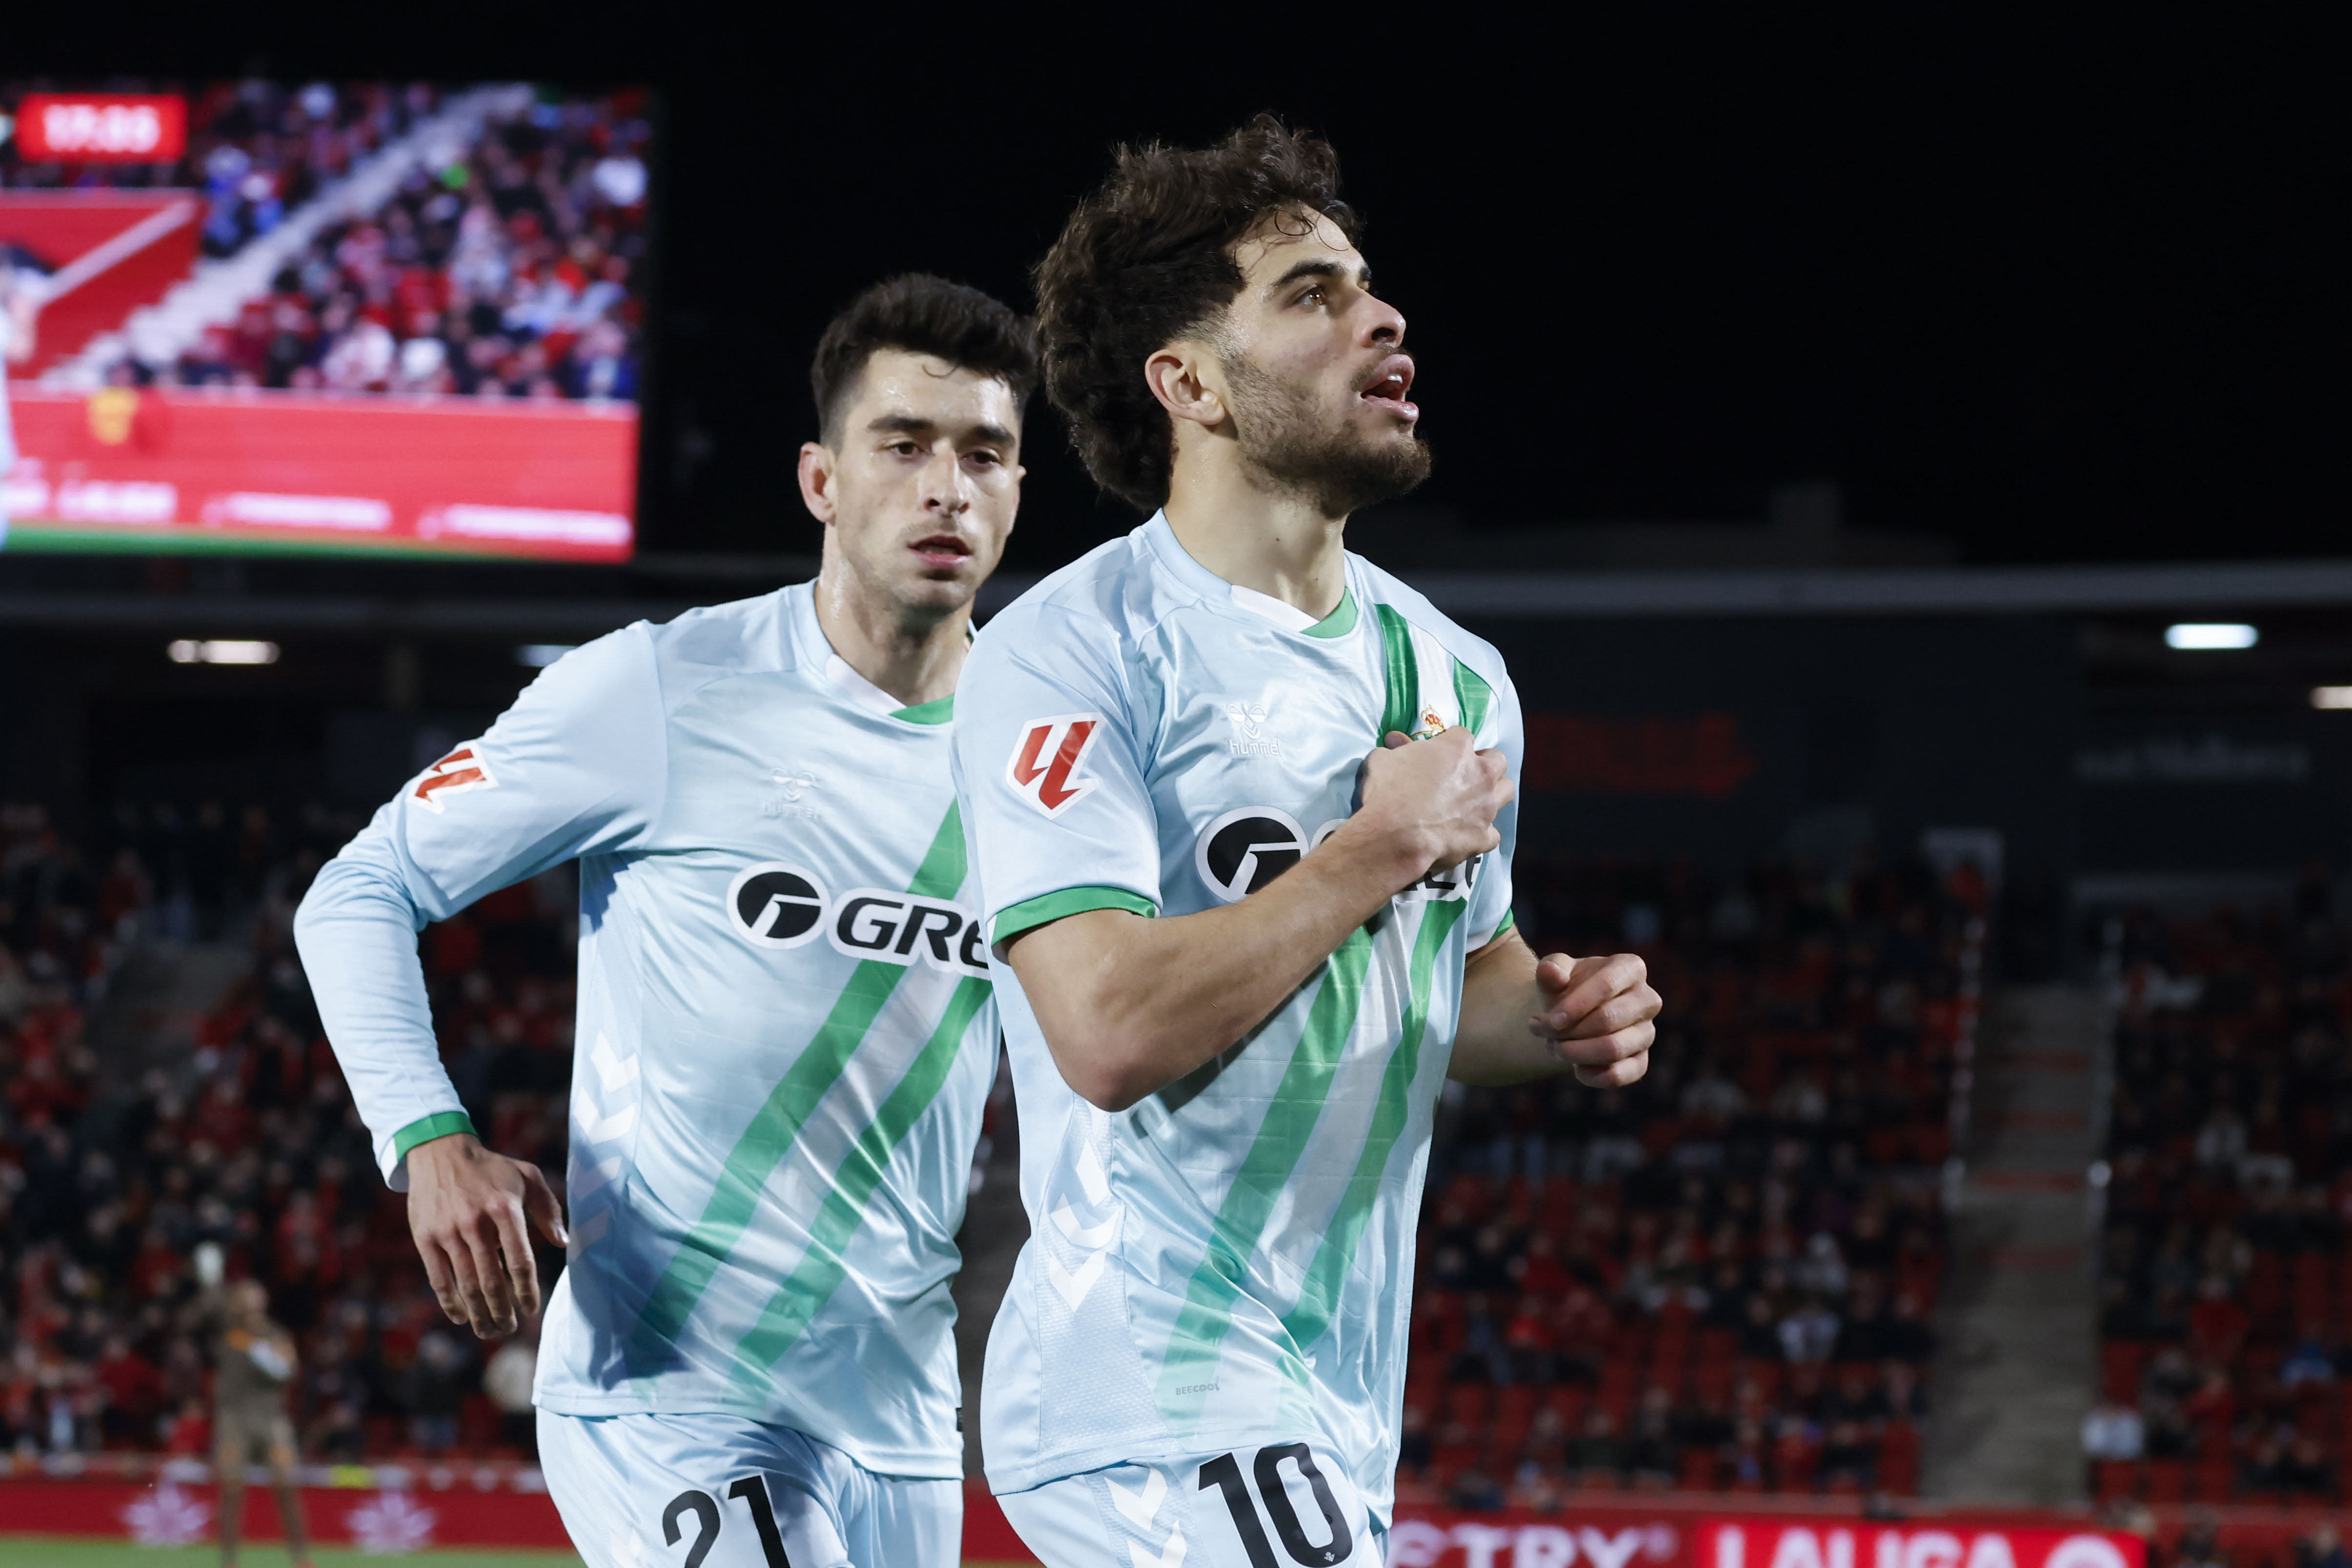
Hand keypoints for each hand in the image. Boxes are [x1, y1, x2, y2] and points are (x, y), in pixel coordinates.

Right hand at [406, 1133, 566, 1337]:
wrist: (440, 1152)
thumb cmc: (491, 1168)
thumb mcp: (527, 1176)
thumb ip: (548, 1209)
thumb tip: (562, 1243)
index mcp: (505, 1209)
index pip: (520, 1261)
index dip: (527, 1291)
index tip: (531, 1310)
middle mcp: (476, 1223)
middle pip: (492, 1281)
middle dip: (503, 1311)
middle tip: (510, 1329)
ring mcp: (448, 1232)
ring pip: (466, 1285)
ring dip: (479, 1314)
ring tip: (490, 1331)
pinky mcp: (425, 1238)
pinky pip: (439, 1278)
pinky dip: (450, 1302)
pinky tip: (461, 1317)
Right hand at [1355, 728, 1512, 881]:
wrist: (1392, 836)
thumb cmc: (1386, 791)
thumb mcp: (1382, 760)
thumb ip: (1396, 749)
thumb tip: (1395, 740)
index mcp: (1457, 749)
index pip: (1463, 735)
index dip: (1451, 744)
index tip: (1439, 754)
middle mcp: (1480, 775)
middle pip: (1497, 761)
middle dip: (1484, 766)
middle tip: (1464, 776)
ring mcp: (1486, 807)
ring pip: (1506, 792)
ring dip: (1492, 794)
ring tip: (1473, 803)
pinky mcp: (1483, 837)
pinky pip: (1493, 833)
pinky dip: (1482, 833)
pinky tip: (1467, 835)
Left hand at [1530, 952, 1658, 1086]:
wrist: (1571, 1016)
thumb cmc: (1566, 988)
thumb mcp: (1554, 974)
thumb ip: (1550, 969)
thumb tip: (1550, 971)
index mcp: (1630, 968)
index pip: (1607, 985)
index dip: (1575, 1005)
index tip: (1550, 1020)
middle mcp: (1647, 1000)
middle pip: (1608, 1019)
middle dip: (1568, 1030)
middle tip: (1542, 1031)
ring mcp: (1647, 1032)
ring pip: (1613, 1049)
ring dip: (1575, 1052)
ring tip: (1552, 1046)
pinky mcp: (1640, 1061)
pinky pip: (1620, 1075)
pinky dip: (1591, 1075)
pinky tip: (1575, 1067)